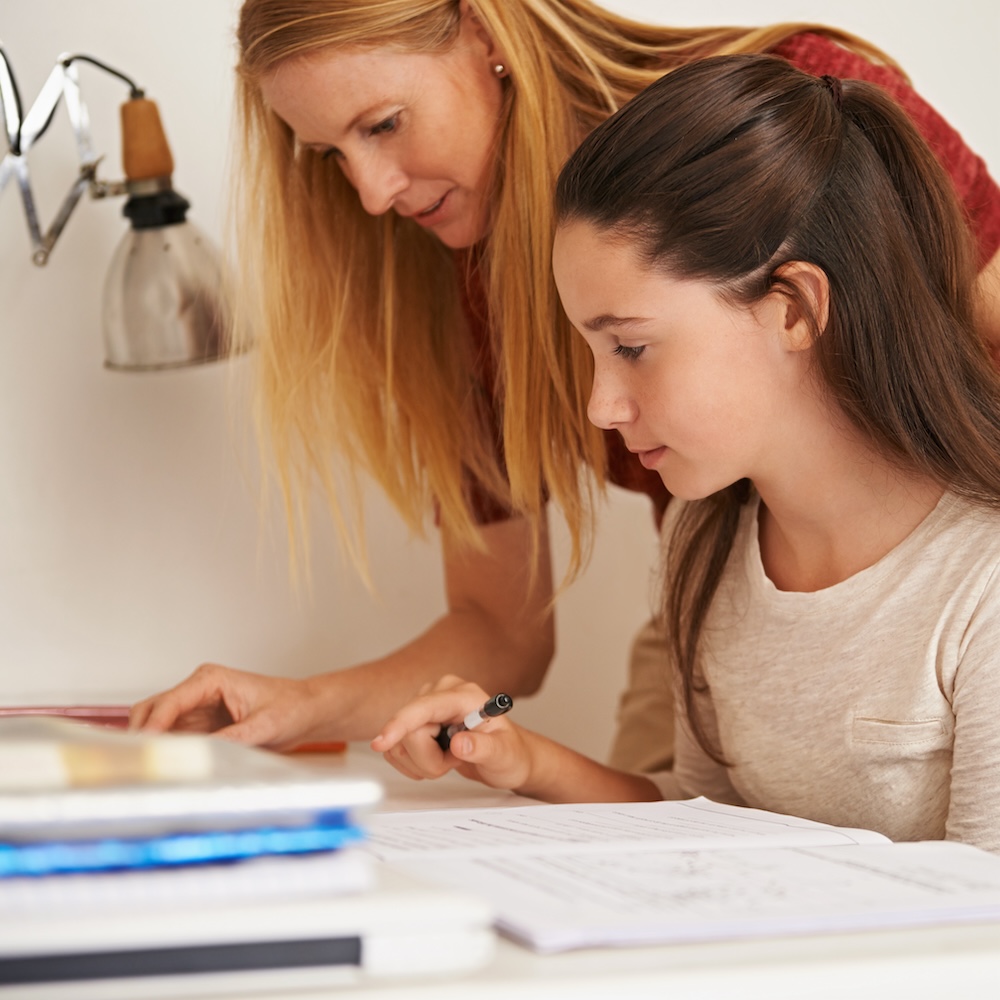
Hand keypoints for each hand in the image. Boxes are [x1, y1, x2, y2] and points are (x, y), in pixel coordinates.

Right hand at [128, 663, 319, 750]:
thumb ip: (231, 739)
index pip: (170, 702)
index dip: (153, 726)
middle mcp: (199, 690)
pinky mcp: (201, 726)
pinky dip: (167, 751)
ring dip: (153, 744)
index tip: (144, 749)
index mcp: (211, 679)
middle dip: (142, 734)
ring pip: (158, 725)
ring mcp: (197, 708)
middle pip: (153, 710)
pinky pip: (174, 738)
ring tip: (149, 770)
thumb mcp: (264, 726)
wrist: (306, 711)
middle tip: (139, 763)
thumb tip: (202, 753)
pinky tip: (167, 768)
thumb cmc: (291, 708)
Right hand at [371, 675, 532, 790]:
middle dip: (428, 759)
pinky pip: (396, 749)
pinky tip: (436, 759)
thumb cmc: (509, 752)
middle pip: (409, 731)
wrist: (506, 756)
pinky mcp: (415, 722)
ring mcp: (425, 707)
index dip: (401, 724)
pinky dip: (413, 764)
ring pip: (399, 743)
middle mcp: (440, 694)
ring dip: (422, 763)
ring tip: (449, 758)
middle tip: (455, 760)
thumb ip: (484, 748)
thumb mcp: (504, 754)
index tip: (381, 742)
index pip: (423, 707)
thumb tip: (459, 743)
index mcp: (463, 694)